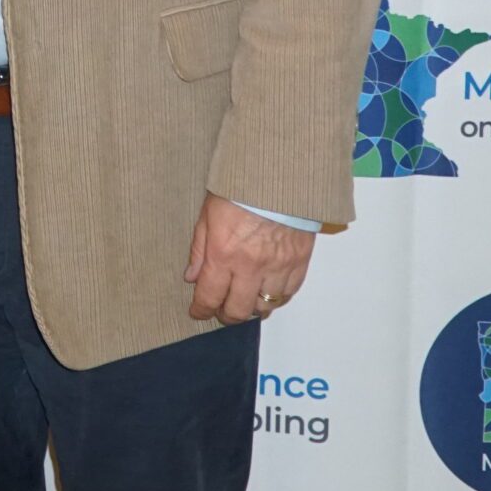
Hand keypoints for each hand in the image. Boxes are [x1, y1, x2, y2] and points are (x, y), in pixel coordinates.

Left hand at [183, 194, 313, 326]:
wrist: (279, 174)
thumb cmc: (241, 188)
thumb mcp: (209, 214)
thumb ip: (199, 249)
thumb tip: (191, 276)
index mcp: (223, 254)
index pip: (209, 297)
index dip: (201, 310)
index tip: (198, 312)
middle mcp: (251, 266)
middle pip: (237, 311)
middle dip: (226, 315)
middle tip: (221, 310)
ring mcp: (277, 266)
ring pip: (264, 307)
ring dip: (252, 308)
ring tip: (245, 300)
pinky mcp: (299, 262)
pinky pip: (287, 293)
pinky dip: (276, 297)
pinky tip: (267, 290)